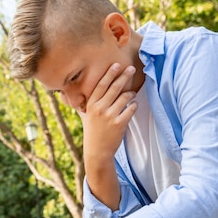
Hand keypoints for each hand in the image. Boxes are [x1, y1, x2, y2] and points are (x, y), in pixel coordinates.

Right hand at [81, 63, 137, 208]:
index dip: (109, 74)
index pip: (101, 85)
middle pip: (114, 88)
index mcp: (91, 105)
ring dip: (130, 93)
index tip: (116, 65)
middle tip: (131, 69)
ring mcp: (109, 116)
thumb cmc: (92, 133)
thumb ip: (88, 105)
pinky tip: (134, 104)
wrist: (97, 152)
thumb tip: (84, 93)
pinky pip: (130, 109)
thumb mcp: (86, 117)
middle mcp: (99, 109)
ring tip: (132, 92)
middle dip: (124, 76)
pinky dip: (133, 105)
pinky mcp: (119, 124)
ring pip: (124, 98)